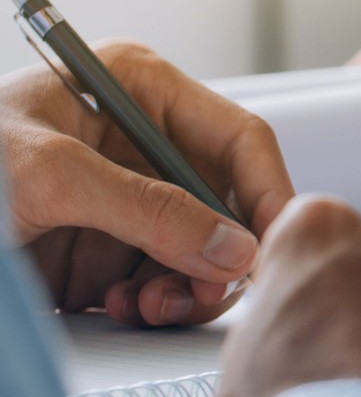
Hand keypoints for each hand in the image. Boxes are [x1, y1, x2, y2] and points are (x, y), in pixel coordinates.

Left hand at [2, 42, 293, 326]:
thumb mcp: (48, 178)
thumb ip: (147, 209)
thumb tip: (230, 246)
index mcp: (136, 89)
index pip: (239, 138)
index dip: (266, 191)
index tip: (277, 243)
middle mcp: (140, 141)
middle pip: (226, 202)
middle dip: (219, 254)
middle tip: (201, 294)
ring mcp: (124, 198)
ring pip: (201, 250)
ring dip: (185, 287)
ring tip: (148, 306)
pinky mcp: (103, 248)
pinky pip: (162, 280)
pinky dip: (152, 303)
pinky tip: (120, 307)